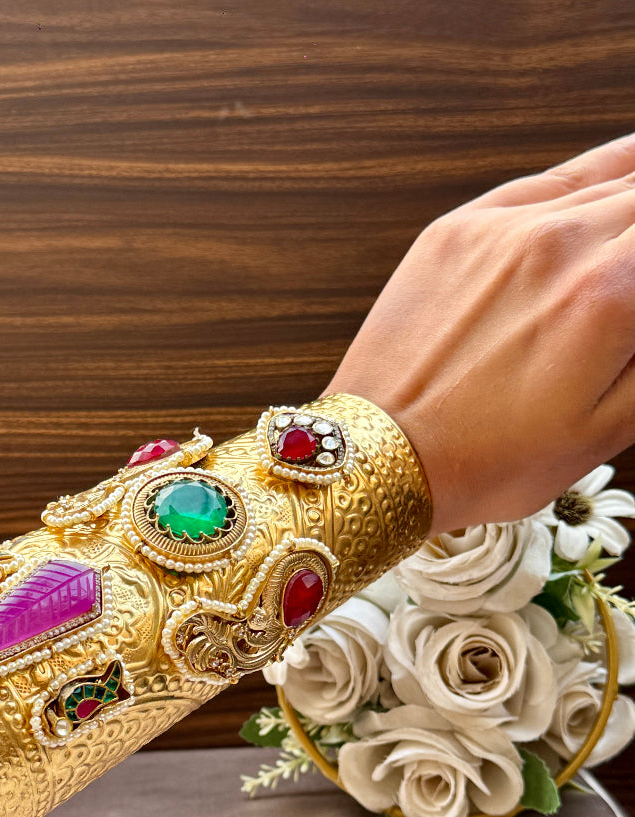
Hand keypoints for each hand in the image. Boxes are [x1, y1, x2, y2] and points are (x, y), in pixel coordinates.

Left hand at [325, 133, 634, 534]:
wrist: (380, 458)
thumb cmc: (487, 461)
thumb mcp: (606, 428)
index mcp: (608, 295)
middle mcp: (558, 242)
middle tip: (627, 294)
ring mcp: (502, 228)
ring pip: (606, 181)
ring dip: (629, 208)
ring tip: (622, 251)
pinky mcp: (456, 229)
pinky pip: (543, 183)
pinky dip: (588, 184)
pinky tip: (607, 192)